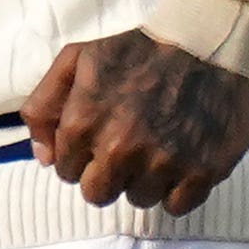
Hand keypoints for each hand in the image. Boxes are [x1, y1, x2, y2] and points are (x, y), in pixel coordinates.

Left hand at [24, 26, 248, 211]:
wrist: (204, 42)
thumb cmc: (135, 50)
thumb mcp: (75, 61)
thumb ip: (44, 107)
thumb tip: (44, 159)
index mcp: (84, 123)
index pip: (67, 171)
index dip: (81, 158)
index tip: (99, 141)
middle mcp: (121, 148)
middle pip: (98, 194)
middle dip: (106, 176)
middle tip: (125, 151)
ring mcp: (163, 162)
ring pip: (139, 199)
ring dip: (143, 180)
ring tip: (155, 149)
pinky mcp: (203, 171)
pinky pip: (177, 206)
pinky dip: (177, 191)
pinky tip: (179, 163)